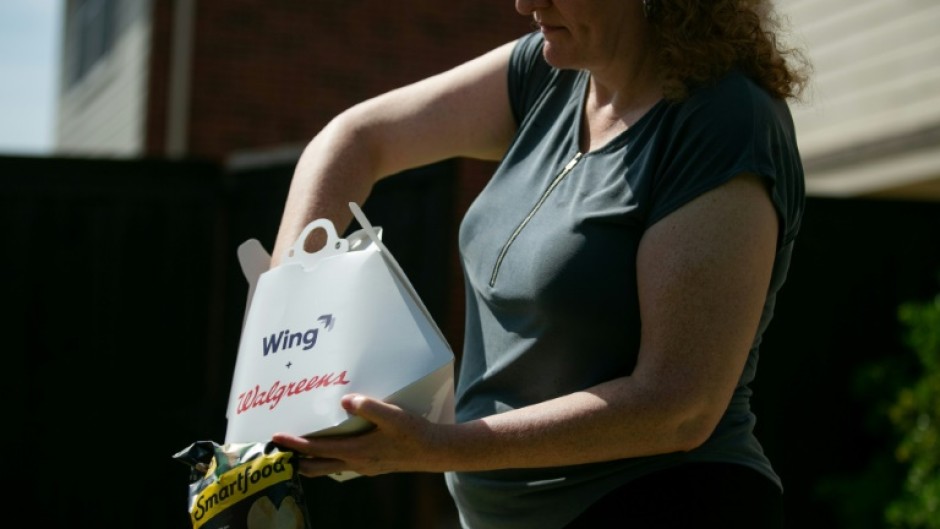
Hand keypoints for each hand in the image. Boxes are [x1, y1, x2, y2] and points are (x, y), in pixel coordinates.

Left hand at [271, 394, 443, 477]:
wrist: (433, 451)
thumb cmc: (414, 433)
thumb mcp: (393, 416)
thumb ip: (369, 407)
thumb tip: (346, 400)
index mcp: (356, 451)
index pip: (316, 449)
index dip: (294, 444)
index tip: (276, 438)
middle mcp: (356, 463)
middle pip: (316, 466)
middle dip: (296, 459)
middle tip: (279, 450)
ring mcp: (363, 466)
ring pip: (328, 468)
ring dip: (311, 461)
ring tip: (298, 451)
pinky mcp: (371, 464)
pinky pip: (341, 465)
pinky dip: (328, 459)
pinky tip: (330, 449)